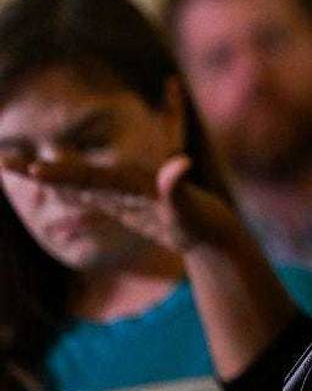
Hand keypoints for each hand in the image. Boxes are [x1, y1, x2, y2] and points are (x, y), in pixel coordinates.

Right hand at [0, 153, 235, 252]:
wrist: (211, 229)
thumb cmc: (202, 222)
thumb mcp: (190, 210)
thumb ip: (179, 189)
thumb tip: (181, 163)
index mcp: (135, 181)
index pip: (92, 176)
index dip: (64, 174)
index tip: (35, 170)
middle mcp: (125, 182)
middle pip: (77, 174)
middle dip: (43, 169)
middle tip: (4, 161)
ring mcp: (121, 192)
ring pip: (77, 181)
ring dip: (47, 175)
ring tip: (11, 165)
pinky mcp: (121, 203)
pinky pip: (86, 194)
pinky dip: (65, 187)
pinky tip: (46, 183)